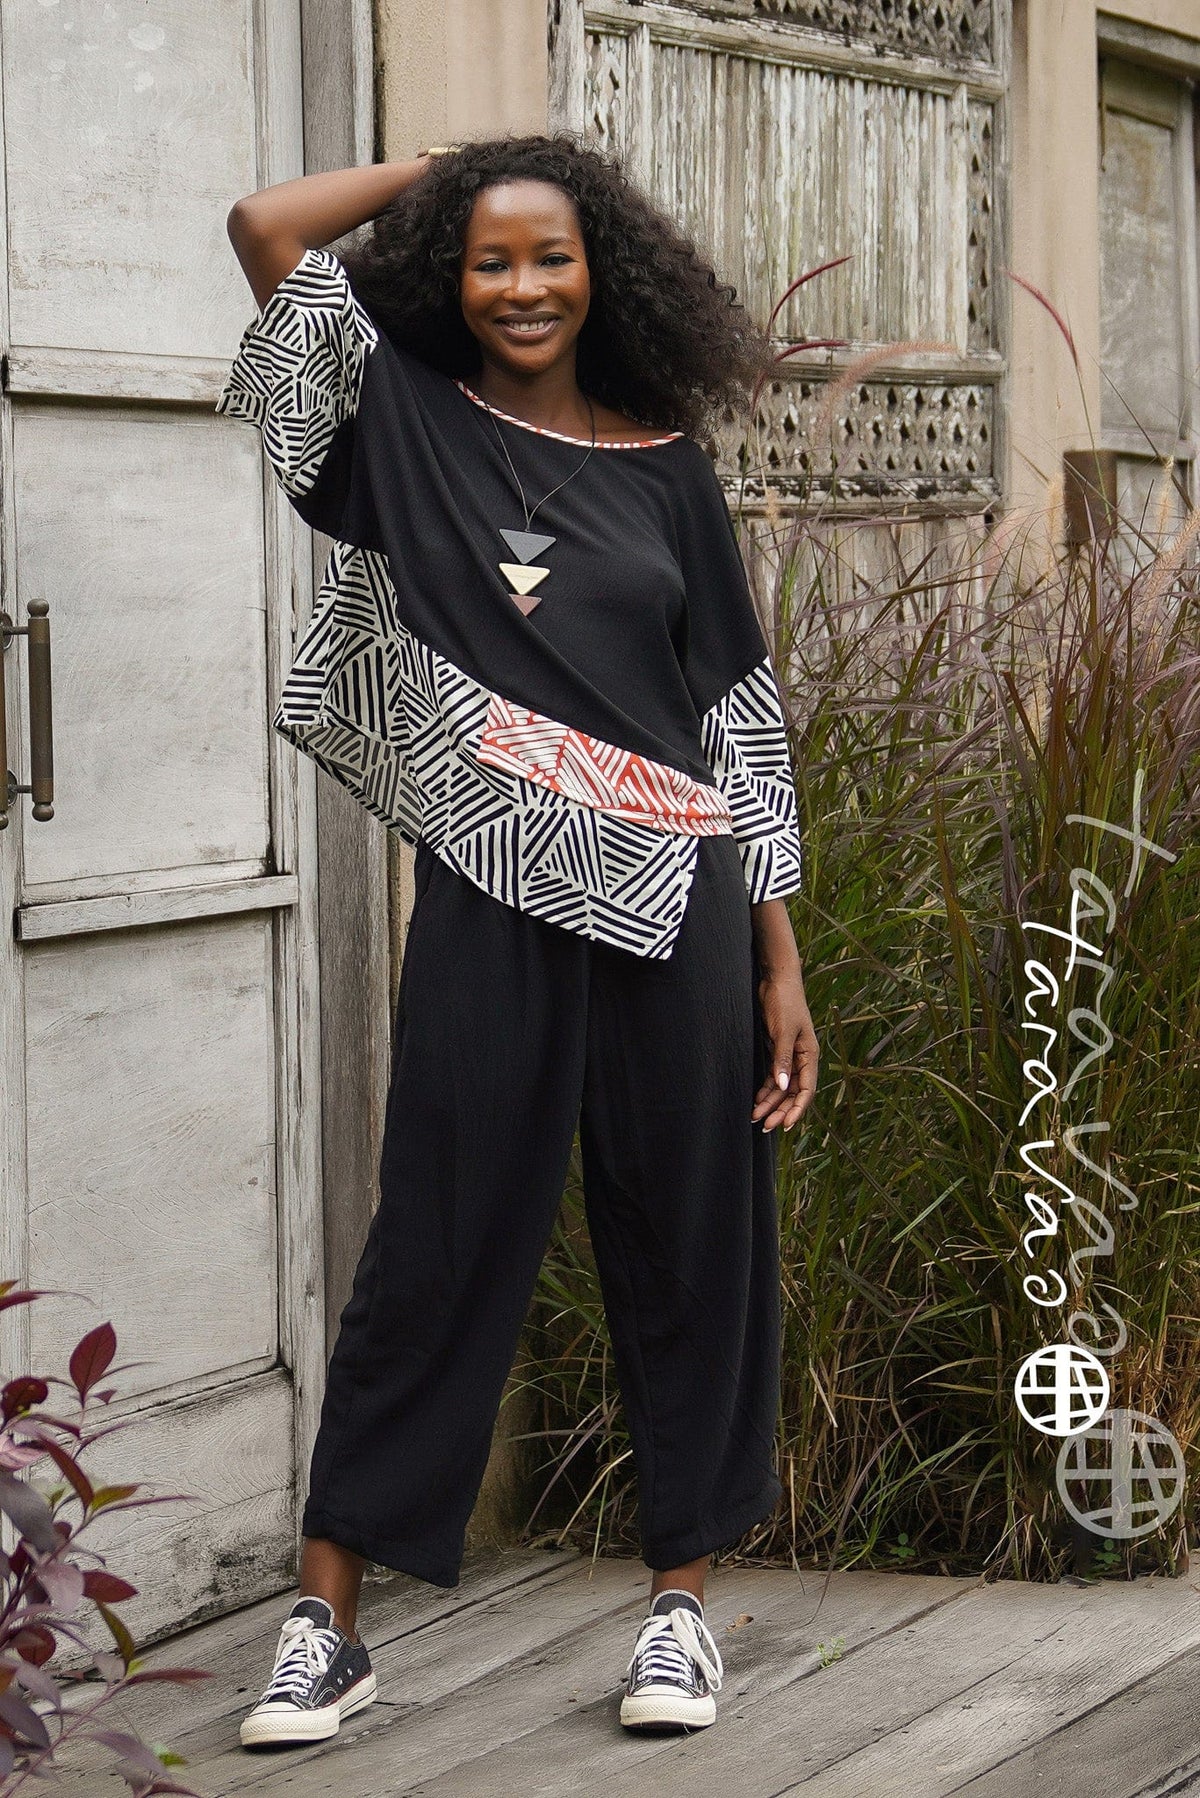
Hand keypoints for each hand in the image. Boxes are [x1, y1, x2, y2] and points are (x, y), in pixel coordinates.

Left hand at [751, 966, 817, 1132]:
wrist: (776, 980)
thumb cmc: (784, 1002)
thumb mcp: (783, 1031)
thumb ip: (782, 1059)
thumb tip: (781, 1086)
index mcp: (810, 1054)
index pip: (807, 1089)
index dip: (797, 1109)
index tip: (784, 1125)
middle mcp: (802, 1058)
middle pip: (793, 1092)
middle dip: (780, 1110)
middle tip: (765, 1127)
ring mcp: (790, 1055)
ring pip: (782, 1087)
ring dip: (771, 1103)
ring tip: (756, 1117)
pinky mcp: (777, 1050)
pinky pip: (773, 1076)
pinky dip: (766, 1089)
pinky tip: (756, 1100)